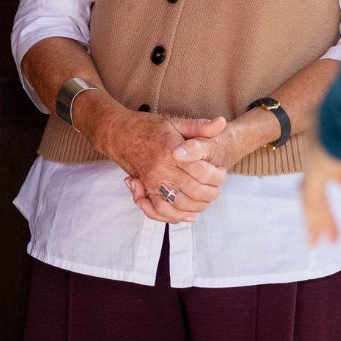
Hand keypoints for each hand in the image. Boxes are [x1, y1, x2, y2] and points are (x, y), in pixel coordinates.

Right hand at [85, 101, 221, 223]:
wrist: (118, 134)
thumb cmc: (148, 127)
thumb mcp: (175, 123)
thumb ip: (199, 127)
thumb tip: (222, 123)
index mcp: (172, 152)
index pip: (202, 171)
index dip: (217, 175)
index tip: (222, 171)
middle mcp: (161, 170)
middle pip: (194, 191)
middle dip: (211, 193)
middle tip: (218, 187)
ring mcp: (152, 183)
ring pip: (180, 204)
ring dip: (197, 206)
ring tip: (207, 199)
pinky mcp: (145, 190)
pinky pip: (161, 211)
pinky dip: (176, 217)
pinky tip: (190, 216)